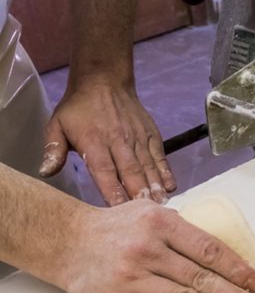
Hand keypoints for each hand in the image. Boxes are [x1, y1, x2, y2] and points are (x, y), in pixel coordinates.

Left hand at [39, 78, 175, 205]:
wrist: (104, 78)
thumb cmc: (78, 107)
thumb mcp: (57, 124)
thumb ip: (53, 149)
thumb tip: (46, 172)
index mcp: (94, 141)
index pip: (104, 171)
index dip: (112, 191)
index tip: (118, 211)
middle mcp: (119, 141)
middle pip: (131, 172)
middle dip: (138, 194)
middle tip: (146, 214)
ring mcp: (138, 138)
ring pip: (148, 166)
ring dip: (155, 187)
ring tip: (161, 205)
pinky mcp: (151, 134)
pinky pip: (160, 156)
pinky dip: (166, 171)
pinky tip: (171, 187)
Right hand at [59, 200, 254, 292]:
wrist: (66, 240)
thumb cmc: (116, 228)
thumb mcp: (149, 212)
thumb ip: (182, 230)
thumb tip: (221, 254)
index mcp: (162, 223)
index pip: (209, 250)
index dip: (237, 269)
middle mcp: (148, 248)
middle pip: (200, 277)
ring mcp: (131, 275)